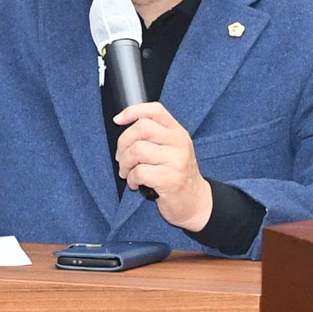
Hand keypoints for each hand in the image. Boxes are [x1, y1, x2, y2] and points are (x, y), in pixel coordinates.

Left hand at [113, 100, 211, 230]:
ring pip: (138, 150)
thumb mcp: (170, 149)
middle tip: (121, 158)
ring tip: (127, 173)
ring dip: (125, 164)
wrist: (194, 201)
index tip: (118, 120)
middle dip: (123, 143)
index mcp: (177, 132)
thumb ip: (154, 136)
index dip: (132, 112)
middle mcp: (179, 142)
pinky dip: (132, 179)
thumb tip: (123, 126)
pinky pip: (140, 172)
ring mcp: (177, 160)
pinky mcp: (170, 179)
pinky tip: (136, 184)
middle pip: (142, 128)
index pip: (154, 110)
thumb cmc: (175, 174)